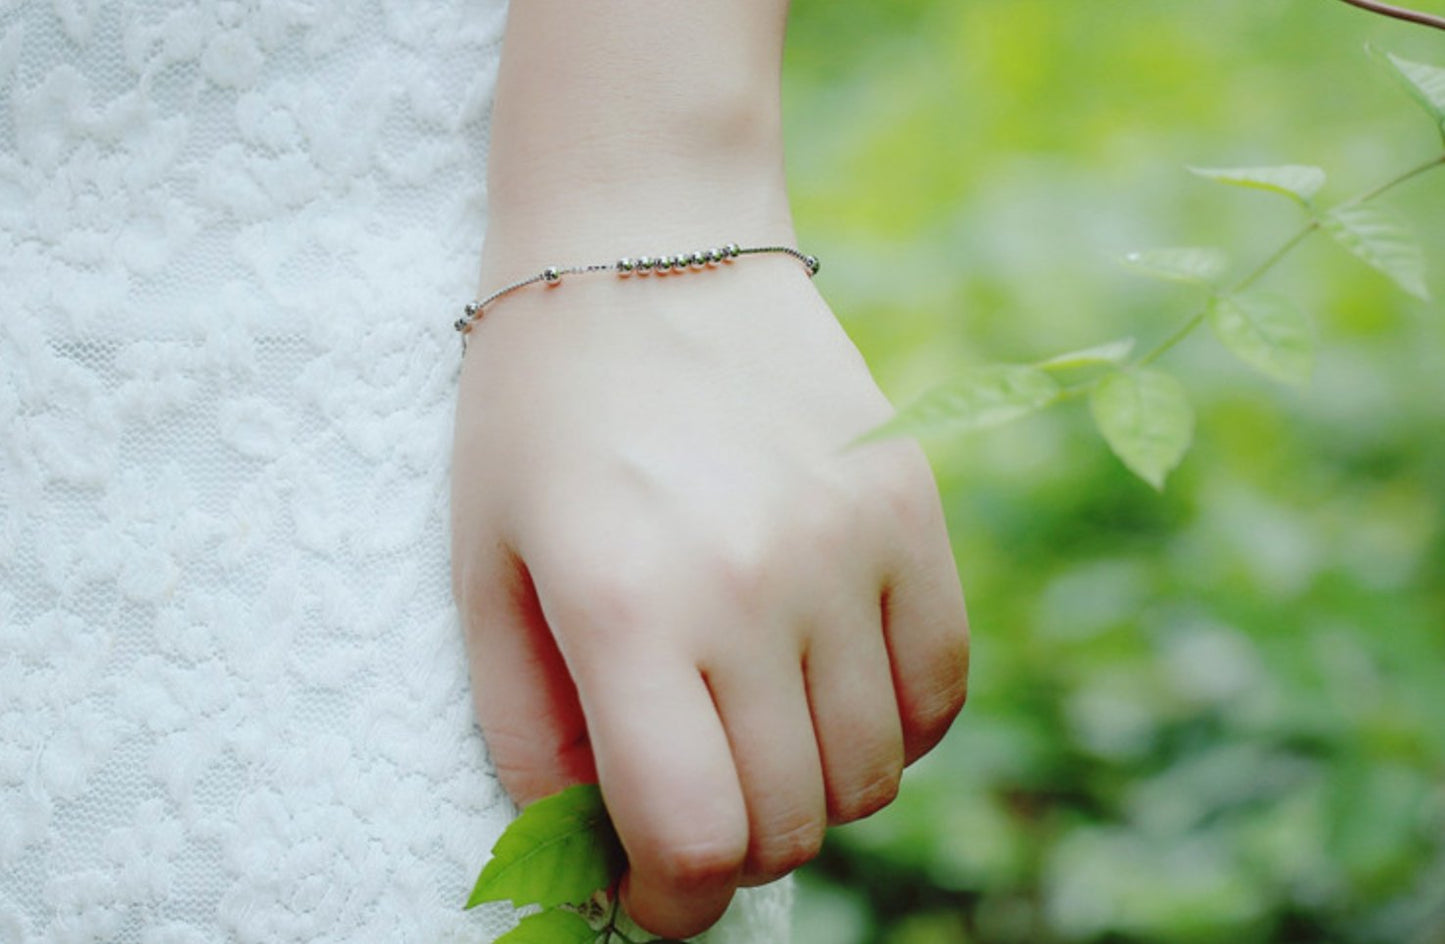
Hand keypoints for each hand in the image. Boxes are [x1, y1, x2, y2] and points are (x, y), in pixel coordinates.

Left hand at [450, 257, 968, 938]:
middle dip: (729, 852)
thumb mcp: (483, 567)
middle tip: (690, 805)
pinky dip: (892, 727)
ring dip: (809, 790)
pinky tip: (827, 688)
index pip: (692, 834)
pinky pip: (939, 687)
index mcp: (630, 606)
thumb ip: (527, 727)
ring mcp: (853, 546)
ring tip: (753, 734)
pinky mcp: (912, 509)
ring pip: (873, 771)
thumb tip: (593, 842)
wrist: (650, 243)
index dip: (669, 901)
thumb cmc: (541, 409)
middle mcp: (757, 586)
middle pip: (788, 818)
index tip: (648, 890)